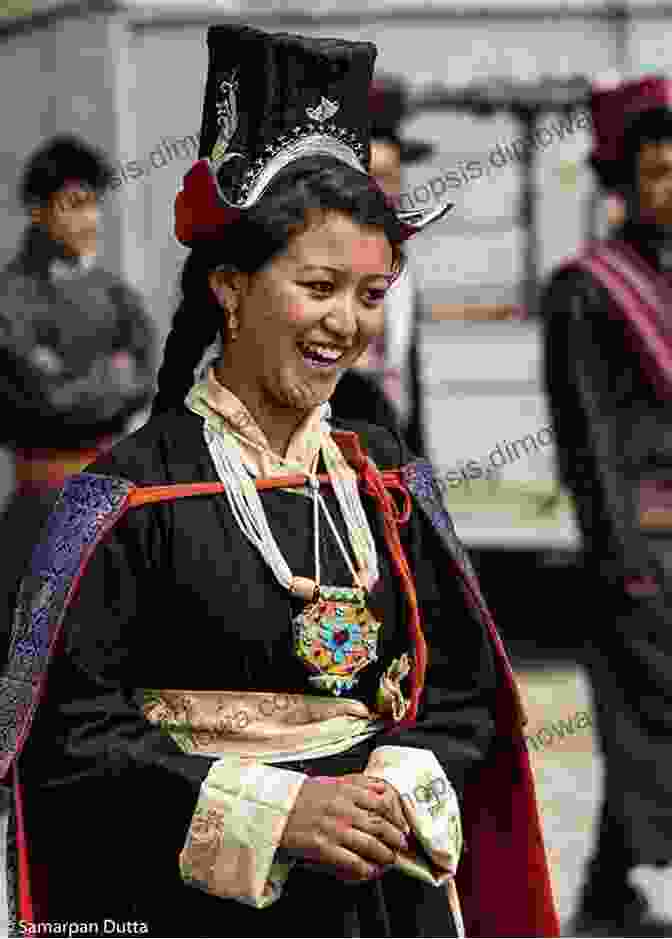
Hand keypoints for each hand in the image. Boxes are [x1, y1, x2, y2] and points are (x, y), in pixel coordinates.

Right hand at [281, 773, 409, 881]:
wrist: (274, 810)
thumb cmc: (301, 796)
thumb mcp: (329, 781)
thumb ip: (355, 783)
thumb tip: (380, 788)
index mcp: (344, 790)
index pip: (380, 803)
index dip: (395, 816)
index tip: (402, 824)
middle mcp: (342, 808)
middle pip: (379, 825)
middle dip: (395, 837)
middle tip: (403, 844)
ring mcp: (333, 829)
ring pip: (370, 844)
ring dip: (385, 854)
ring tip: (390, 859)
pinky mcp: (323, 847)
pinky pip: (352, 861)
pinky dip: (366, 868)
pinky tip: (371, 870)